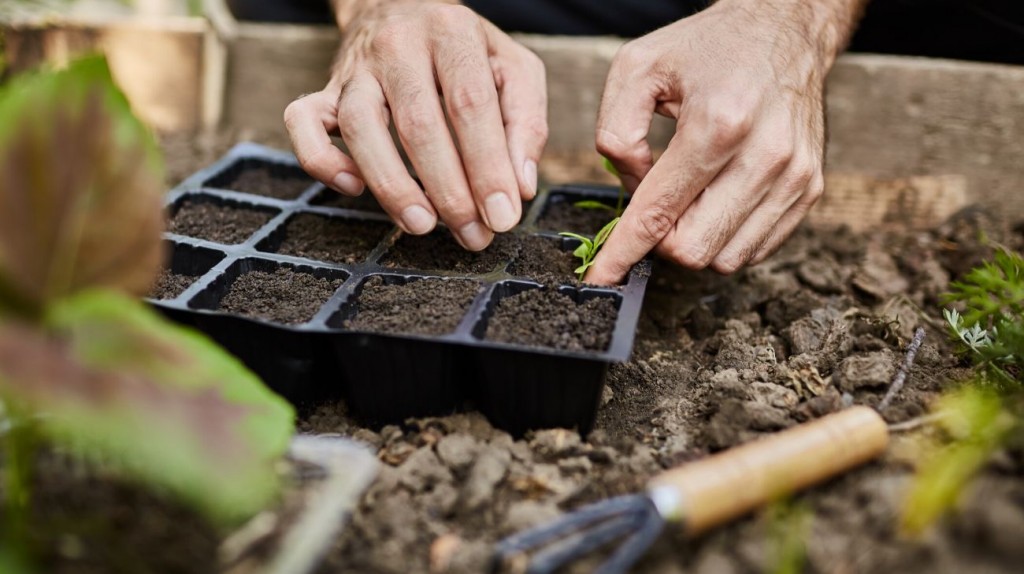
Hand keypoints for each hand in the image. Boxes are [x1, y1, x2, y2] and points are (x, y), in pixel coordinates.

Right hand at [284, 1, 546, 249]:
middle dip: (448, 190)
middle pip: (418, 123)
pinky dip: (322, 161)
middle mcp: (399, 45)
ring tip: (422, 225)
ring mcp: (355, 69)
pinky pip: (302, 122)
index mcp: (452, 33)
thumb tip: (519, 187)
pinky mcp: (324, 90)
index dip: (487, 166)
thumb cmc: (465, 50)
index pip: (470, 105)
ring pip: (359, 127)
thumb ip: (525, 122)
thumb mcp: (513, 68)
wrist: (400, 6)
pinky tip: (353, 188)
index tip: (503, 216)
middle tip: (473, 234)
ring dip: (391, 185)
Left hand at [586, 0, 863, 282]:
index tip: (601, 277)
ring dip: (694, 240)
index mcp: (718, 123)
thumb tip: (630, 187)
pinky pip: (755, 249)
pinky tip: (716, 200)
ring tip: (688, 196)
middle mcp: (765, 155)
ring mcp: (794, 176)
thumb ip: (615, 131)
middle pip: (693, 248)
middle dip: (660, 241)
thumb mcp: (637, 68)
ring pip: (725, 258)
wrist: (785, 29)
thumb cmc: (708, 48)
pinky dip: (725, 237)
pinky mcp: (811, 188)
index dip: (623, 252)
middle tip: (653, 206)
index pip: (660, 212)